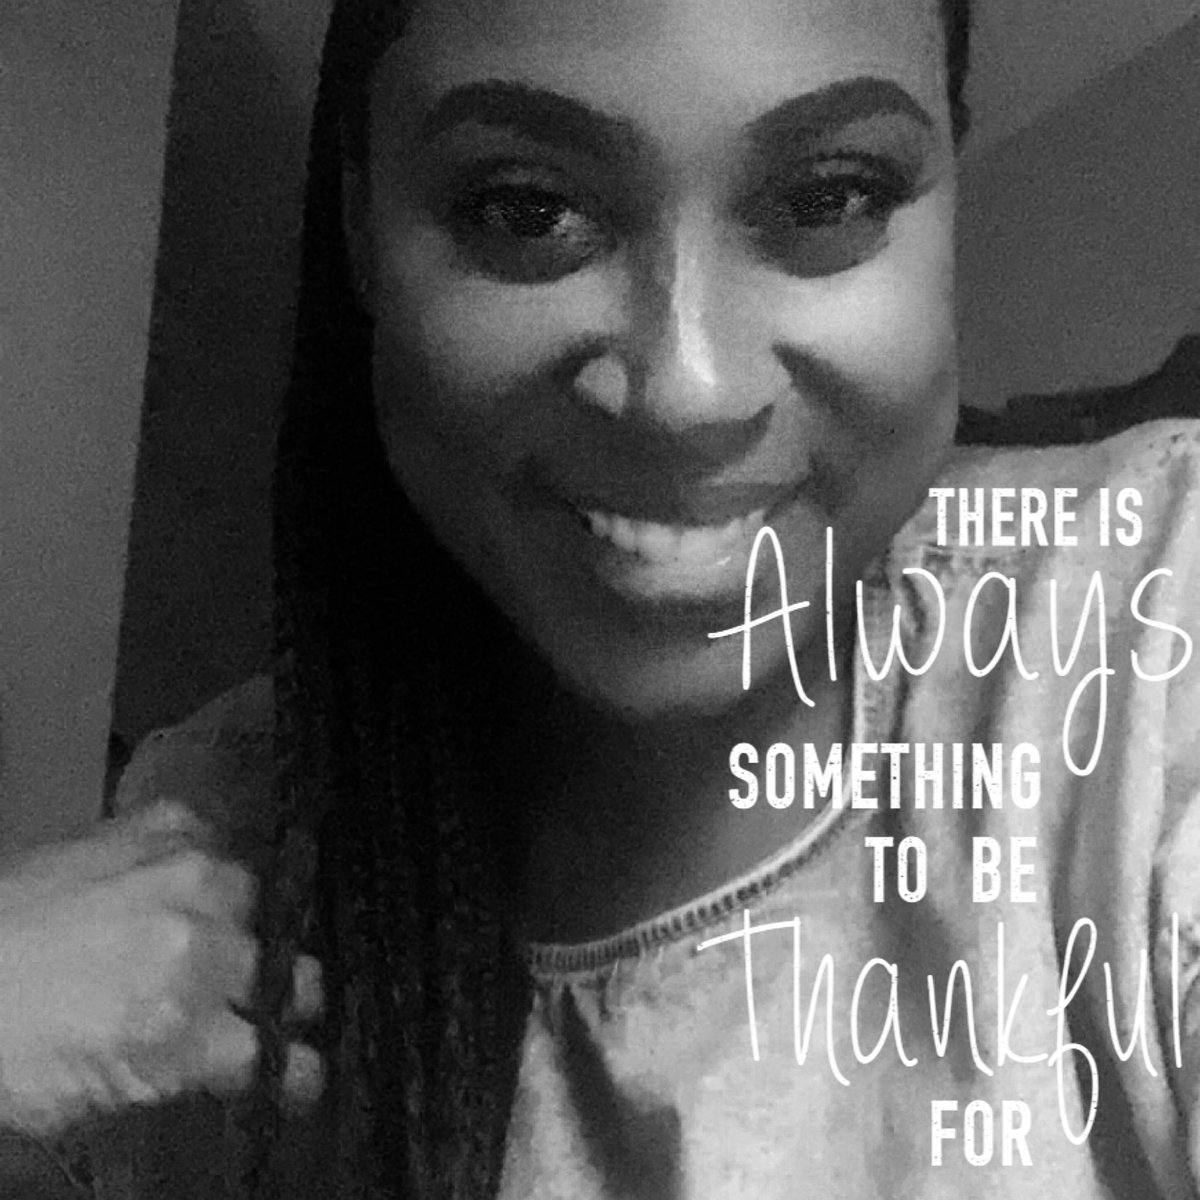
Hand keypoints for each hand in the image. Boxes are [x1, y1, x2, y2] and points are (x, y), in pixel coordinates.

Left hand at [0, 800, 321, 1134]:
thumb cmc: (8, 1039)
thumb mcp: (95, 1089)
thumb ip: (180, 1069)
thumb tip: (237, 1058)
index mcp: (179, 1021)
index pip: (275, 1050)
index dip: (294, 1065)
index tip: (299, 1070)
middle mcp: (198, 940)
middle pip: (285, 973)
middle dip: (282, 996)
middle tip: (264, 1004)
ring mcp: (188, 873)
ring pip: (261, 905)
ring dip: (244, 929)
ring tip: (208, 941)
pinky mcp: (165, 824)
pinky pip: (218, 840)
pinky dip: (207, 866)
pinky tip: (183, 886)